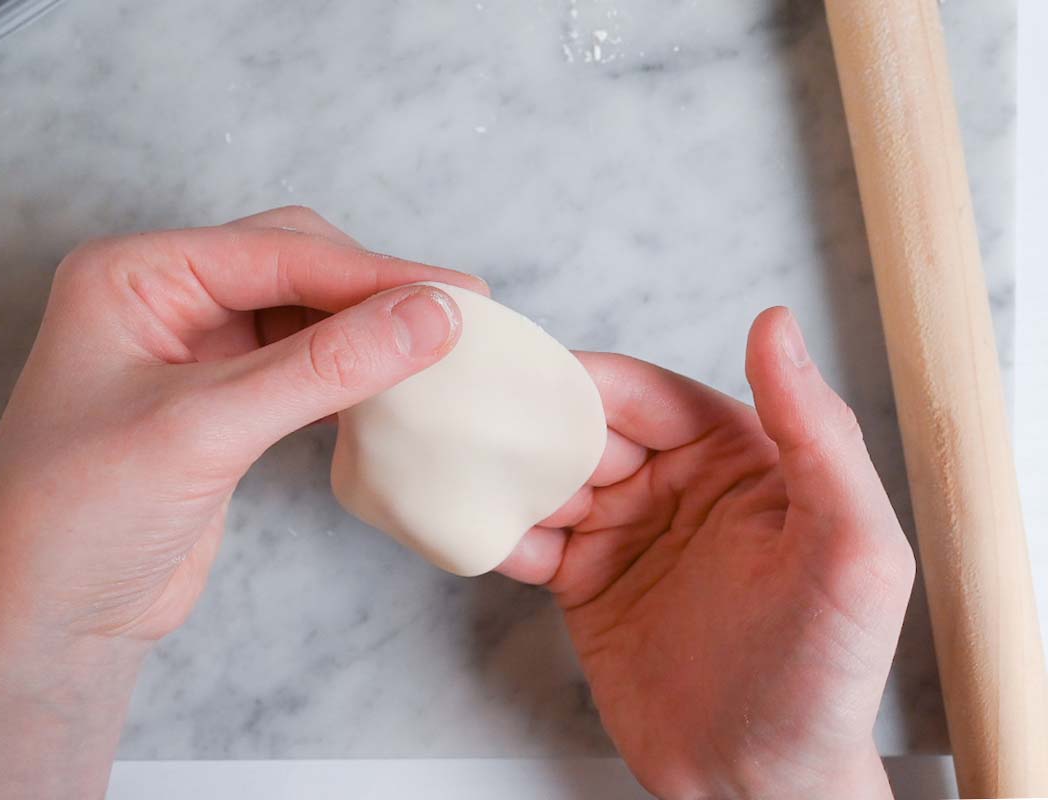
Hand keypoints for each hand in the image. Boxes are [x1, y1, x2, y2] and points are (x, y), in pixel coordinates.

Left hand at [0, 207, 482, 798]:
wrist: (47, 621)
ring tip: (441, 351)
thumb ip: (325, 366)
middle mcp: (164, 299)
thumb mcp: (205, 427)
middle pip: (295, 266)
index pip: (277, 251)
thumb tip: (434, 315)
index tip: (460, 297)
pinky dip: (349, 374)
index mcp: (135, 274)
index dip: (374, 273)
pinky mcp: (220, 403)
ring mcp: (194, 351)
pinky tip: (393, 387)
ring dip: (367, 332)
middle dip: (374, 290)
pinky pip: (301, 366)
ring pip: (304, 316)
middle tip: (462, 317)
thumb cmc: (82, 515)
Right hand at [500, 309, 914, 799]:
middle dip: (531, 426)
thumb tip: (775, 323)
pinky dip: (494, 531)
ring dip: (503, 474)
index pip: (647, 394)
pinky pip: (527, 539)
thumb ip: (819, 434)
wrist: (759, 786)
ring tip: (460, 477)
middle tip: (476, 430)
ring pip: (546, 478)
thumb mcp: (852, 549)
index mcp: (737, 456)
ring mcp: (625, 532)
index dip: (587, 383)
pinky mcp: (583, 582)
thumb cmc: (824, 677)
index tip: (529, 380)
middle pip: (583, 429)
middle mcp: (675, 483)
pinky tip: (472, 531)